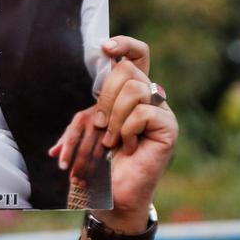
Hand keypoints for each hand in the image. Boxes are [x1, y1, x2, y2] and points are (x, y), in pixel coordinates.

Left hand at [93, 36, 175, 220]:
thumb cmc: (100, 163)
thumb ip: (80, 117)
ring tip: (111, 140)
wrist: (114, 194)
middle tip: (100, 125)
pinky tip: (128, 147)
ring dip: (114, 118)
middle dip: (105, 97)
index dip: (124, 44)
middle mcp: (150, 95)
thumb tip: (72, 111)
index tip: (104, 47)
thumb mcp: (84, 132)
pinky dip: (127, 131)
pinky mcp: (168, 126)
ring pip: (134, 89)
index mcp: (131, 91)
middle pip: (127, 70)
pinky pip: (143, 112)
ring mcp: (161, 110)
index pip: (138, 54)